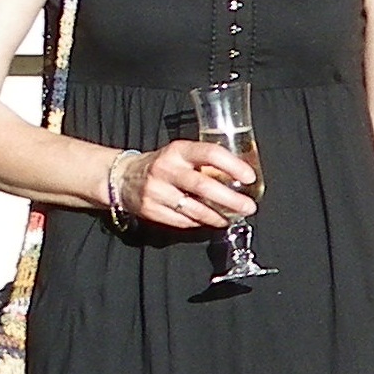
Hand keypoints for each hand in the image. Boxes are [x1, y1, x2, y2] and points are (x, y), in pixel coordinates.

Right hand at [127, 139, 253, 229]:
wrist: (123, 177)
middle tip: (249, 207)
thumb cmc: (164, 164)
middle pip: (204, 187)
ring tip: (233, 217)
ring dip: (219, 216)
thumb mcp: (182, 154)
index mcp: (178, 151)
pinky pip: (183, 221)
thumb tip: (240, 178)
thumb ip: (206, 163)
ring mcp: (156, 191)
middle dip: (231, 200)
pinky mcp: (150, 210)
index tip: (250, 177)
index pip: (210, 154)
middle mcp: (166, 169)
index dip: (233, 166)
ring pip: (195, 209)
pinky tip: (212, 221)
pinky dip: (201, 222)